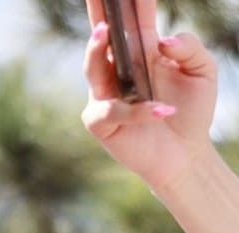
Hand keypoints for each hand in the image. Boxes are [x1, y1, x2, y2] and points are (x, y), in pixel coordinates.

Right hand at [81, 0, 219, 189]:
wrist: (185, 153)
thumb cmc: (191, 111)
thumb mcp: (203, 72)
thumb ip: (190, 48)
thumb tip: (162, 41)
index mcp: (141, 53)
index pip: (131, 21)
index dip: (124, 3)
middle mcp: (117, 71)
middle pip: (100, 38)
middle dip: (96, 14)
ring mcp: (104, 95)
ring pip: (94, 68)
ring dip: (96, 49)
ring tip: (105, 32)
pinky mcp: (101, 122)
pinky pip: (115, 110)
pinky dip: (140, 110)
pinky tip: (164, 110)